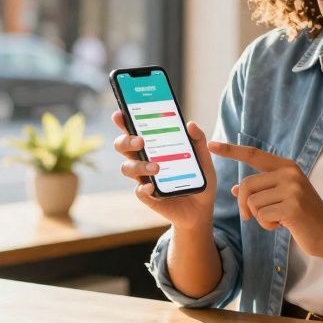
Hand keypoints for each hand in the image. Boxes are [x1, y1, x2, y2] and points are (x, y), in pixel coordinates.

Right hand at [110, 110, 216, 231]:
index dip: (124, 122)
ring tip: (156, 168)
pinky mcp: (149, 196)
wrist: (202, 208)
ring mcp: (144, 179)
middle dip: (126, 141)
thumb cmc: (198, 179)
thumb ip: (198, 141)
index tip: (119, 114)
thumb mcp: (203, 159)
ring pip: (127, 168)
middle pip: (123, 147)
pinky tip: (151, 187)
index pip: (134, 131)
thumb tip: (190, 124)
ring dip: (138, 166)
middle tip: (140, 141)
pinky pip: (139, 191)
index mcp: (153, 147)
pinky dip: (143, 188)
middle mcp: (143, 161)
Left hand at [207, 141, 322, 257]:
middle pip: (246, 185)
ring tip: (278, 219)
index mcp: (287, 166)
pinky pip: (261, 216)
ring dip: (259, 217)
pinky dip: (267, 225)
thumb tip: (234, 189)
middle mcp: (289, 173)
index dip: (231, 150)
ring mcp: (292, 189)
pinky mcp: (292, 206)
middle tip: (250, 217)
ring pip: (252, 202)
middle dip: (244, 205)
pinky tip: (283, 225)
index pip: (253, 154)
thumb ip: (261, 190)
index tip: (212, 145)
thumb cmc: (303, 216)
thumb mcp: (282, 197)